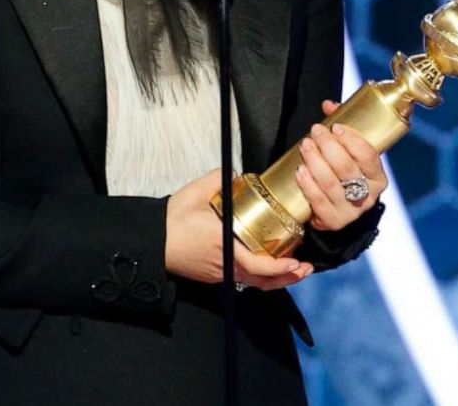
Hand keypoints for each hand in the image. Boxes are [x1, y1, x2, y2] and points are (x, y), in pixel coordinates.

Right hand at [164, 168, 313, 290]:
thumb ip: (219, 180)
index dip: (278, 267)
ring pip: (254, 282)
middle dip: (287, 277)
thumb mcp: (195, 192)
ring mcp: (220, 272)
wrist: (152, 241)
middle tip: (305, 268)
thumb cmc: (172, 219)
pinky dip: (260, 276)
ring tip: (294, 269)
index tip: (295, 262)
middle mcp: (224, 264)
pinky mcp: (215, 274)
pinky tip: (269, 266)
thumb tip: (239, 176)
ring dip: (276, 278)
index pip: (256, 264)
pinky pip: (243, 279)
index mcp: (223, 244)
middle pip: (262, 280)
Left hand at [294, 100, 385, 231]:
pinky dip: (308, 185)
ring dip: (316, 161)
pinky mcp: (334, 221)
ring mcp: (351, 211)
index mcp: (378, 177)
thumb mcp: (348, 151)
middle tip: (315, 131)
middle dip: (329, 146)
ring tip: (305, 145)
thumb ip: (342, 127)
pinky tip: (300, 170)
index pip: (369, 156)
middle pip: (347, 168)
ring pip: (332, 184)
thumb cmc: (343, 173)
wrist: (334, 207)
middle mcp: (368, 196)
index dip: (352, 140)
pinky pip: (319, 202)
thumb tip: (328, 105)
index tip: (336, 126)